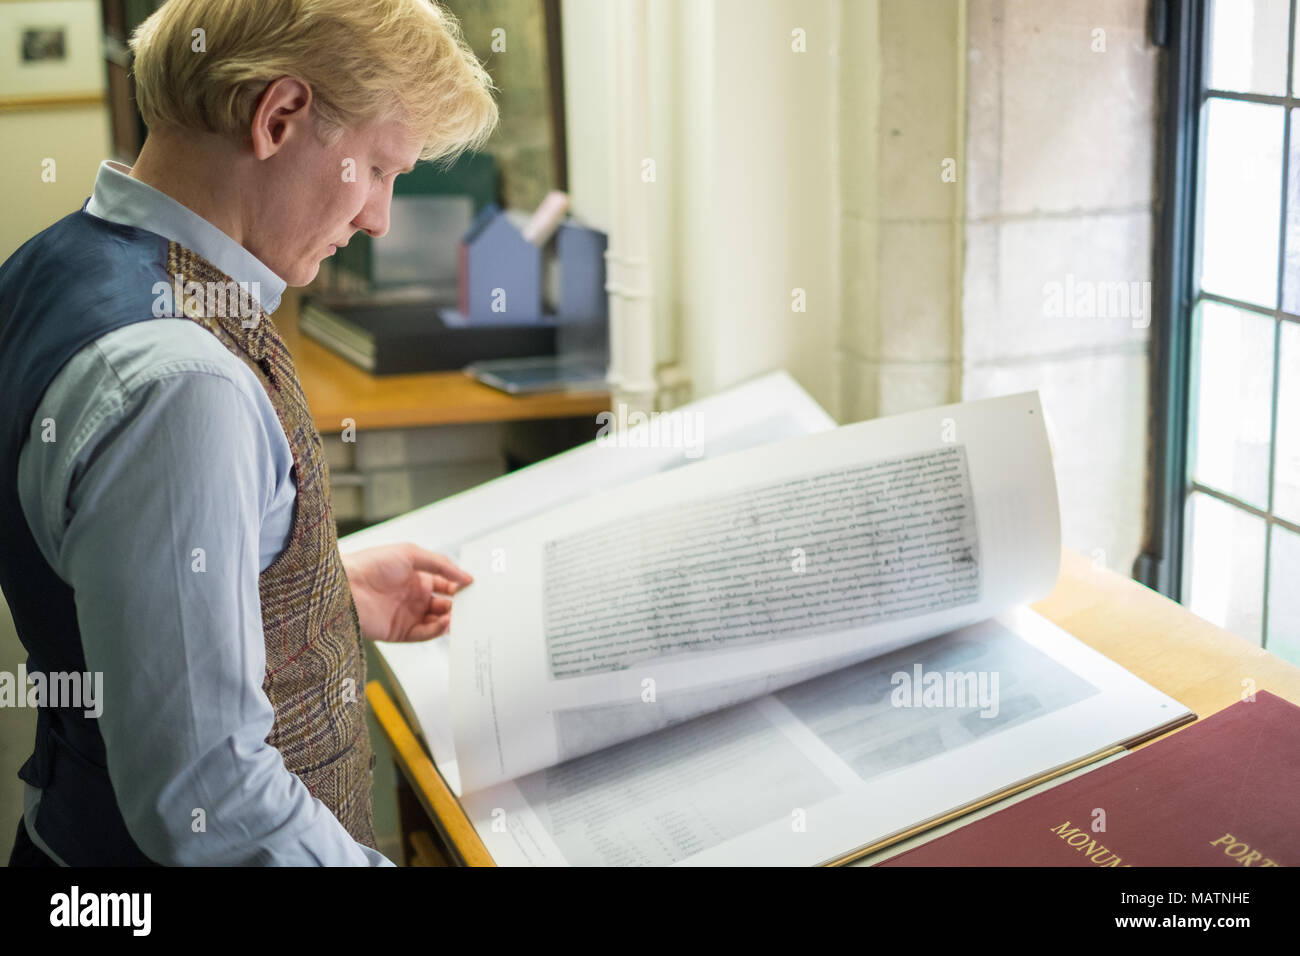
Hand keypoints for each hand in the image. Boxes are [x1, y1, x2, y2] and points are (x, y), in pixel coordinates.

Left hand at [341, 542, 472, 641]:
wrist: (346, 587)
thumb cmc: (371, 565)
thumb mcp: (410, 554)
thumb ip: (440, 564)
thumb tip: (465, 576)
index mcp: (417, 577)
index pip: (446, 584)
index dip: (459, 585)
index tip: (473, 586)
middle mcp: (413, 597)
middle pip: (445, 604)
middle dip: (458, 605)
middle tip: (472, 604)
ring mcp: (407, 615)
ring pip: (437, 621)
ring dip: (450, 619)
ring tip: (460, 615)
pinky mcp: (399, 632)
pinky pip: (424, 634)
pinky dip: (437, 631)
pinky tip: (445, 623)